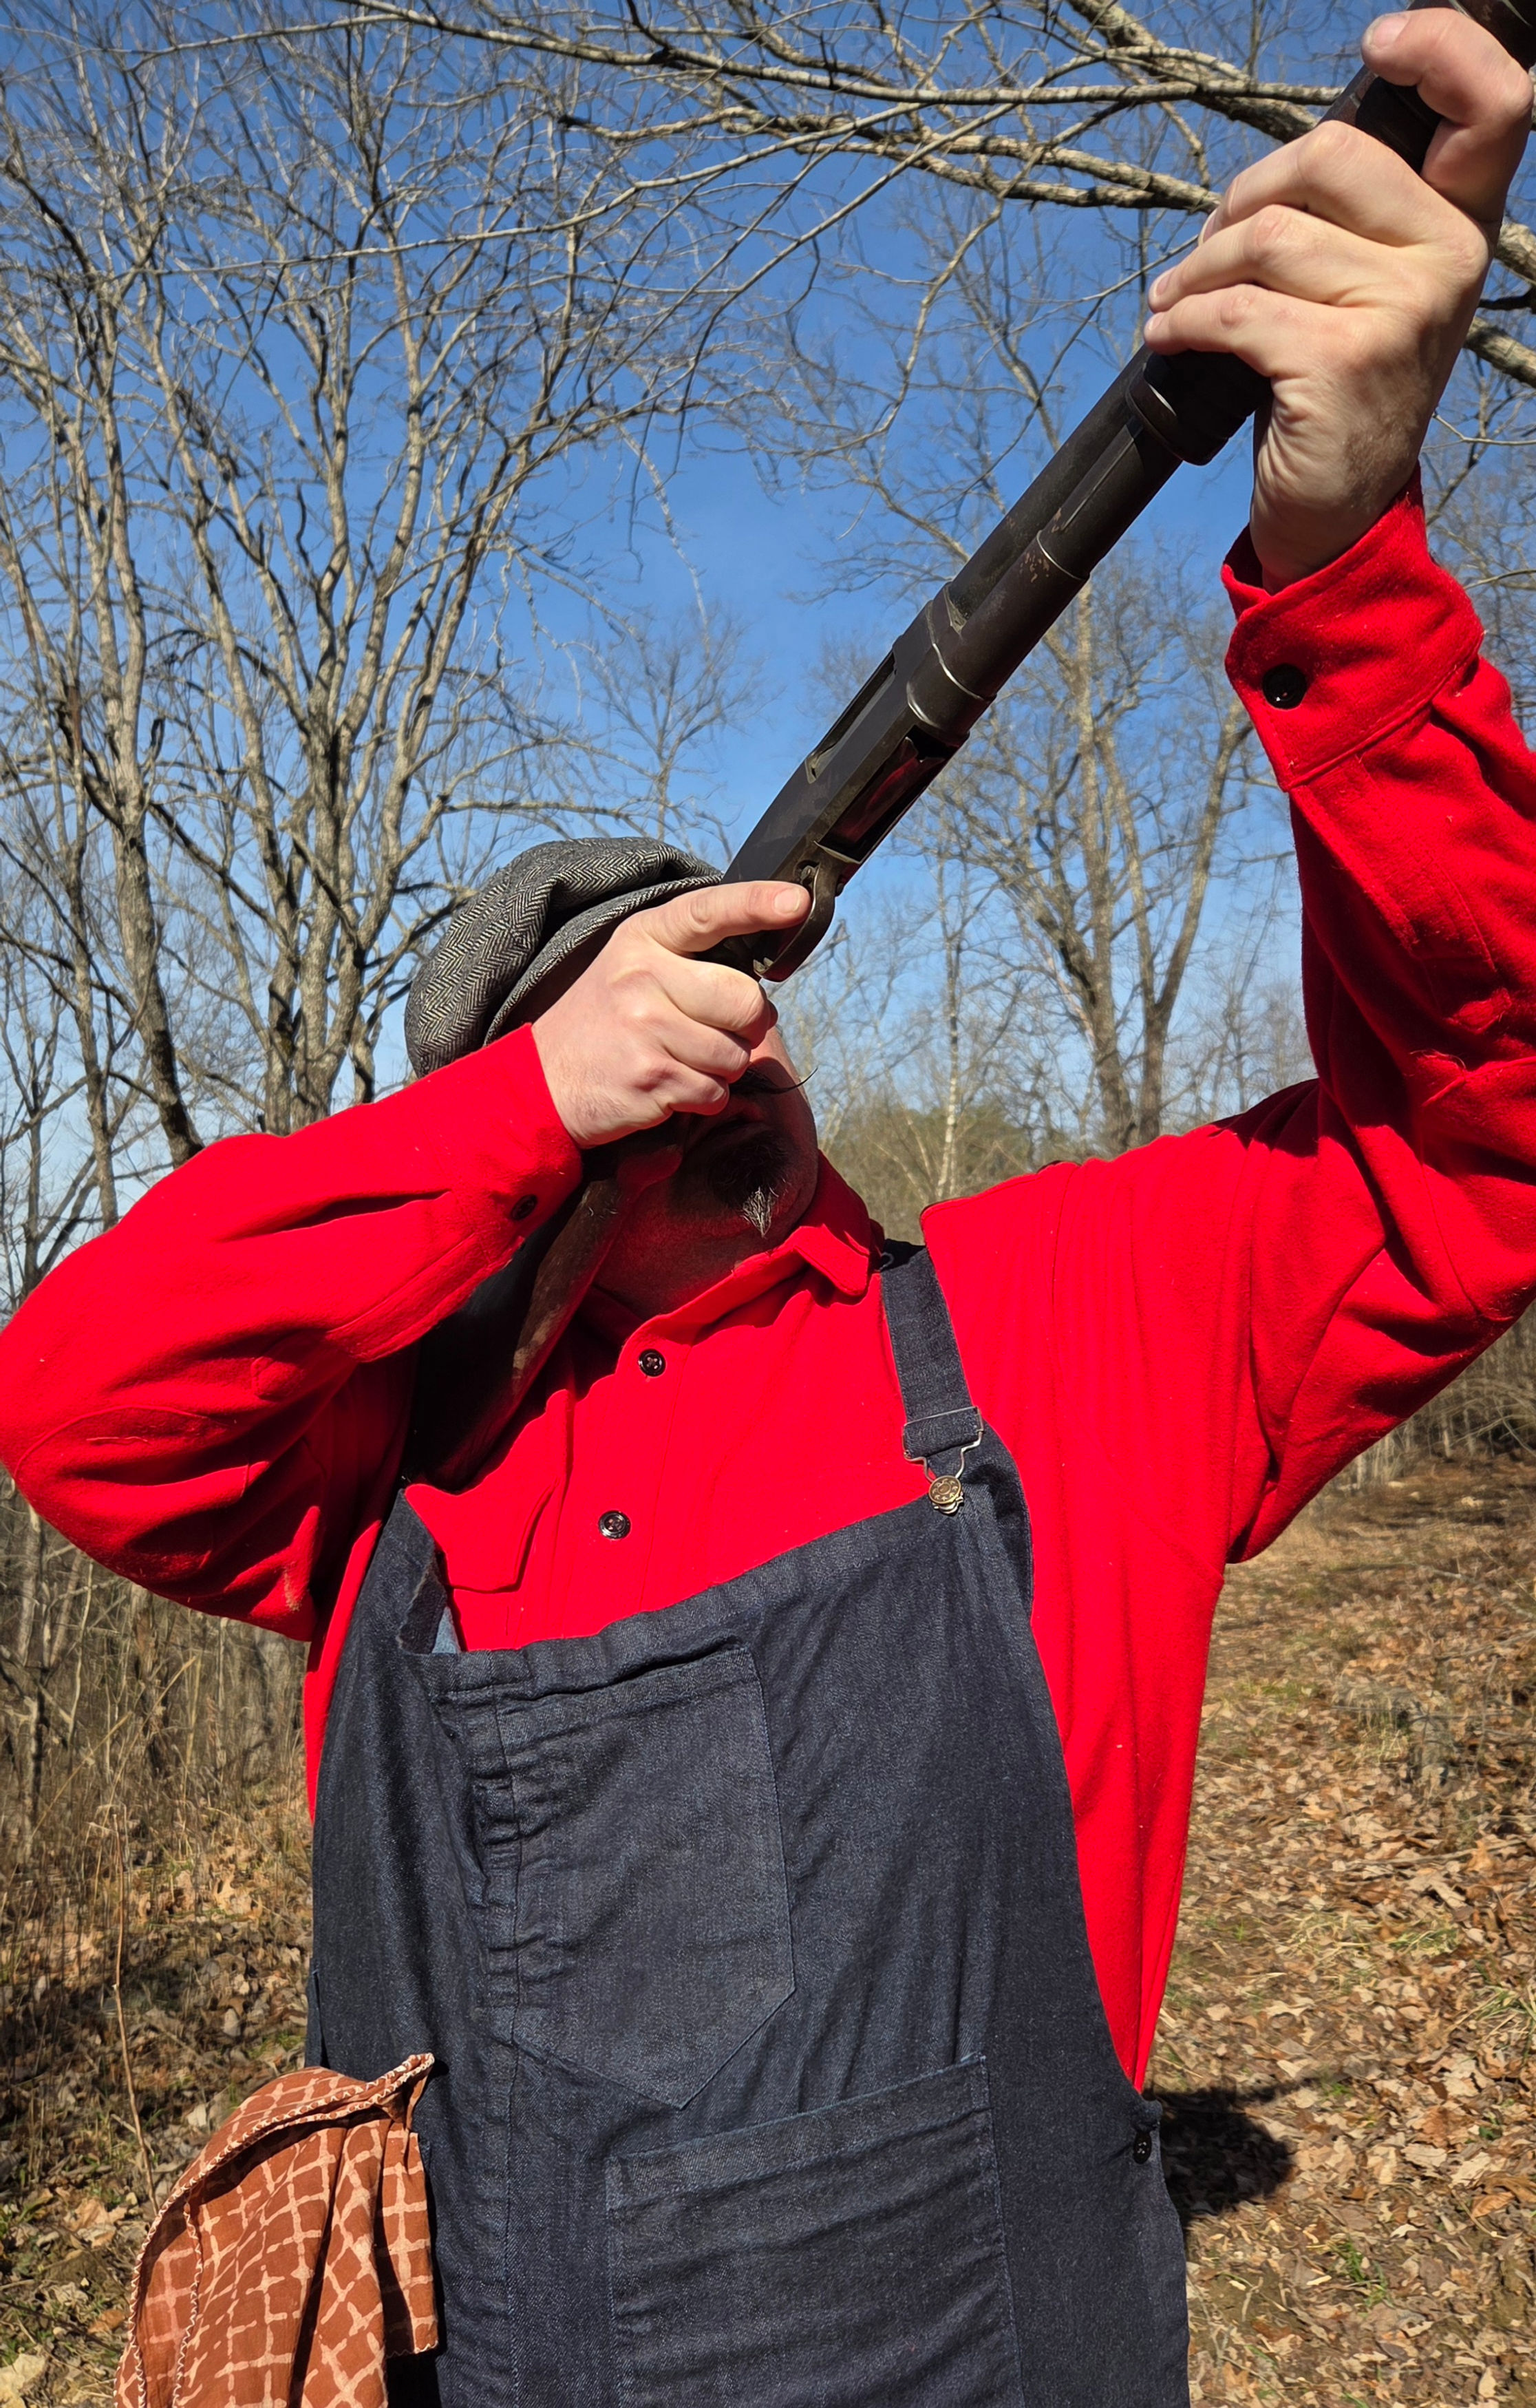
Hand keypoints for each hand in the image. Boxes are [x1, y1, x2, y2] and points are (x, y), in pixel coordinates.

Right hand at [532, 881, 809, 1148]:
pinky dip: (701, 1098)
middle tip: (712, 1031)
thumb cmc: (606, 1024)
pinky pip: (715, 1093)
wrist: (539, 1082)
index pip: (708, 911)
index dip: (757, 904)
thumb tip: (764, 993)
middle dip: (746, 1027)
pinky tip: (666, 1086)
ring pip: (736, 1055)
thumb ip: (690, 962)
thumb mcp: (633, 969)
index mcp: (643, 938)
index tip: (797, 902)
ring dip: (721, 1068)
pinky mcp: (650, 1078)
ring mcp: (644, 1027)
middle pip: (746, 1002)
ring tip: (677, 1060)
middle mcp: (642, 976)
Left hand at [1143, 10, 1531, 588]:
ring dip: (1198, 270)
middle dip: (1244, 195)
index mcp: (1462, 226)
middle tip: (1209, 247)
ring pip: (1270, 236)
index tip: (1380, 41)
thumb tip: (1278, 167)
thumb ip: (1354, 217)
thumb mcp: (1368, 290)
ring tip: (1177, 302)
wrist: (1338, 513)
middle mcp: (1449, 259)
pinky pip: (1236, 310)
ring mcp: (1402, 310)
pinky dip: (1183, 321)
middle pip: (1331, 155)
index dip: (1442, 47)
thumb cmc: (1337, 388)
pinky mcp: (1343, 360)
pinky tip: (1169, 337)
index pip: (1496, 104)